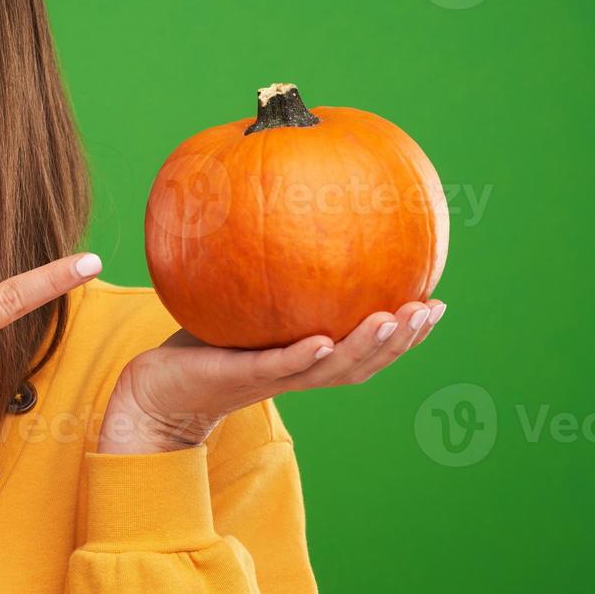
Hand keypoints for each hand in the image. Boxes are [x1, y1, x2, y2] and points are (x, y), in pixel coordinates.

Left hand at [98, 298, 447, 453]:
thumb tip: (289, 205)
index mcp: (307, 357)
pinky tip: (324, 342)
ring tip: (394, 320)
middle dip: (400, 339)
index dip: (405, 332)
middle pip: (362, 363)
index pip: (367, 347)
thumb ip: (269, 268)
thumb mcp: (240, 301)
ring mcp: (270, 377)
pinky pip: (277, 368)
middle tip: (430, 309)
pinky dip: (303, 357)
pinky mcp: (238, 377)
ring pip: (330, 370)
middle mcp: (297, 370)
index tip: (438, 302)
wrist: (156, 389)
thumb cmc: (201, 342)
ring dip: (365, 348)